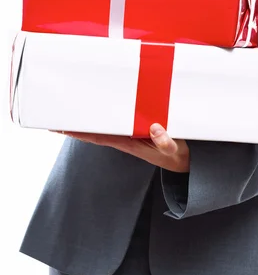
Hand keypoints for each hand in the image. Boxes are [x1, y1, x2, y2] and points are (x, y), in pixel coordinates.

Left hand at [59, 124, 189, 172]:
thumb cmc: (177, 155)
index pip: (99, 137)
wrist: (183, 162)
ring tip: (71, 112)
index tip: (62, 128)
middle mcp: (124, 139)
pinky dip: (104, 118)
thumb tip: (154, 128)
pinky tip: (98, 113)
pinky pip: (115, 124)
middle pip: (95, 132)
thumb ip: (166, 142)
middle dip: (77, 126)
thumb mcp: (175, 150)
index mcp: (129, 143)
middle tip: (57, 116)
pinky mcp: (136, 131)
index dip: (80, 133)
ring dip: (87, 122)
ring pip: (103, 127)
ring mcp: (129, 135)